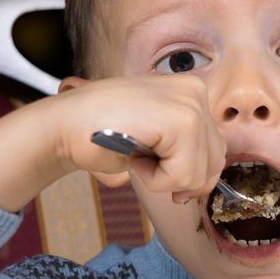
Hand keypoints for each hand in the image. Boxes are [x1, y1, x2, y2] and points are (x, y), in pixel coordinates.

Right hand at [56, 75, 225, 202]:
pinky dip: (154, 179)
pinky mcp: (182, 120)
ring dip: (162, 178)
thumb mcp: (159, 141)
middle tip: (142, 159)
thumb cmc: (103, 136)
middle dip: (179, 178)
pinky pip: (183, 175)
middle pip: (215, 164)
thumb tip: (204, 186)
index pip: (217, 152)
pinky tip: (132, 153)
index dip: (191, 175)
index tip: (161, 173)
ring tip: (135, 152)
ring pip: (199, 173)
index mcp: (192, 93)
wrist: (62, 126)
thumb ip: (188, 153)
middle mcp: (196, 92)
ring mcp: (191, 103)